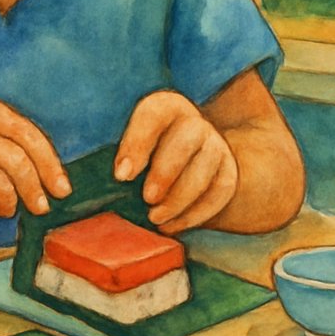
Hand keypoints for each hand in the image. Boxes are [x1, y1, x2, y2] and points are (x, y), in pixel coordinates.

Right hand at [0, 99, 69, 219]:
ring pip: (0, 186)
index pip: (30, 137)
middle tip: (41, 208)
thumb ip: (10, 148)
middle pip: (18, 162)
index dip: (51, 167)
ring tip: (1, 207)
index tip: (62, 190)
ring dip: (7, 204)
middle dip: (35, 191)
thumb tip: (55, 182)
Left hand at [114, 90, 237, 233]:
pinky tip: (172, 226)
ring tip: (156, 218)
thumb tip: (106, 183)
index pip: (154, 115)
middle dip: (167, 170)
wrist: (184, 162)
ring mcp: (215, 146)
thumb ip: (122, 161)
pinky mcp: (227, 171)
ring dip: (181, 196)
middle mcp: (193, 123)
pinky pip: (220, 191)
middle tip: (147, 198)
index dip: (138, 143)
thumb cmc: (145, 157)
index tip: (122, 176)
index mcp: (165, 109)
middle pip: (188, 136)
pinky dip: (197, 213)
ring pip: (207, 166)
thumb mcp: (130, 149)